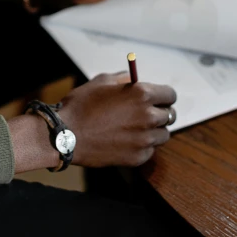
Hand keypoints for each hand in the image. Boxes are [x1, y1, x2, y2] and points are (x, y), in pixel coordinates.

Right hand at [59, 73, 175, 166]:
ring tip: (135, 129)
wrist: (66, 135)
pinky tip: (126, 141)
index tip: (158, 99)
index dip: (163, 96)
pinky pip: (150, 150)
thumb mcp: (102, 82)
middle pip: (170, 115)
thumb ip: (124, 79)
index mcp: (142, 94)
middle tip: (144, 114)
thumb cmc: (81, 105)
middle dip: (159, 112)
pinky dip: (143, 146)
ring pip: (163, 134)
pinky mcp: (138, 156)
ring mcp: (145, 139)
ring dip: (153, 131)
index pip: (170, 95)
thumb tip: (134, 80)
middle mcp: (148, 116)